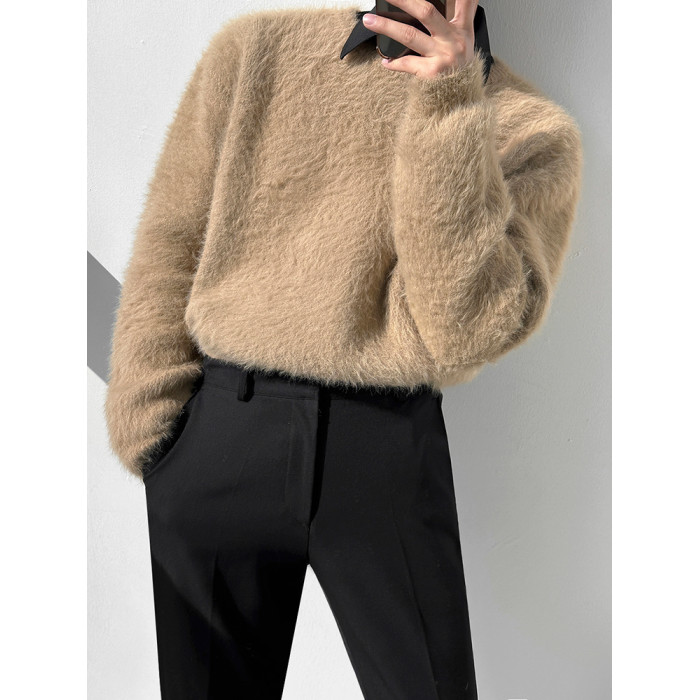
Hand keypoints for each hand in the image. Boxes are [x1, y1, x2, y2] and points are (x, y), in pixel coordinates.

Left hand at [362, 0, 477, 77]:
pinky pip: (407, 64)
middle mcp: (452, 40)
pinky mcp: (431, 73)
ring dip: (386, 26)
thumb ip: (462, 13)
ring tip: (369, 20)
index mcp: (461, 28)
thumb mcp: (467, 37)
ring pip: (410, 35)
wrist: (461, 100)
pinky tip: (385, 62)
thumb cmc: (460, 66)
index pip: (464, 2)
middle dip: (404, 1)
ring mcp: (441, 56)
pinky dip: (394, 63)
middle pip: (426, 12)